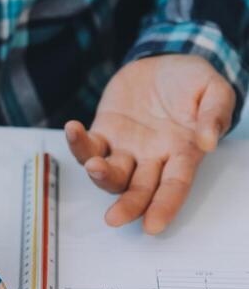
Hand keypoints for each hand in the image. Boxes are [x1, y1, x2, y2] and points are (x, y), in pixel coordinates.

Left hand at [65, 55, 235, 233]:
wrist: (165, 62)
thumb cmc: (192, 82)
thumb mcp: (214, 90)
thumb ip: (215, 114)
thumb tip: (208, 141)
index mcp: (182, 154)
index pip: (174, 187)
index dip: (164, 207)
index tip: (153, 226)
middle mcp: (152, 158)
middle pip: (138, 190)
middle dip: (128, 206)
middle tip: (114, 218)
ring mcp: (126, 147)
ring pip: (110, 174)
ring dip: (101, 175)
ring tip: (94, 165)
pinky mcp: (105, 131)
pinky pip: (89, 145)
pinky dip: (78, 143)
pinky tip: (72, 130)